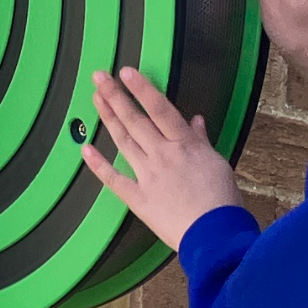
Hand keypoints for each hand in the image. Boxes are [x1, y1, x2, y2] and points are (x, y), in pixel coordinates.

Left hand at [79, 66, 244, 252]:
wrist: (215, 235)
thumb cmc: (222, 200)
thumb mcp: (217, 163)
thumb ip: (201, 141)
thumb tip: (195, 121)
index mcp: (185, 145)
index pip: (160, 109)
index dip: (142, 89)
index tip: (126, 72)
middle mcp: (163, 155)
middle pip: (135, 120)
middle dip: (116, 96)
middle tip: (99, 77)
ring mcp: (148, 176)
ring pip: (124, 141)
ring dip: (108, 118)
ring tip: (96, 99)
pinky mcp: (138, 199)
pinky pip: (114, 179)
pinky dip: (98, 165)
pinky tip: (85, 149)